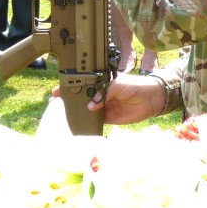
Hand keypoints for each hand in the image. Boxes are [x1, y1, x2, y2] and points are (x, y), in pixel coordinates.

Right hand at [51, 73, 167, 124]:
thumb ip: (103, 93)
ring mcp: (103, 106)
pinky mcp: (108, 118)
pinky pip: (95, 121)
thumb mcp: (117, 84)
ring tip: (63, 117)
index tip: (56, 92)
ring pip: (86, 110)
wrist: (151, 99)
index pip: (81, 82)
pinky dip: (88, 124)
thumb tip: (90, 106)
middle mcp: (99, 94)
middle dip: (69, 101)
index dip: (69, 86)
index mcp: (101, 81)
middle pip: (81, 97)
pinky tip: (79, 126)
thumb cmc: (135, 86)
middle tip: (55, 106)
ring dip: (77, 113)